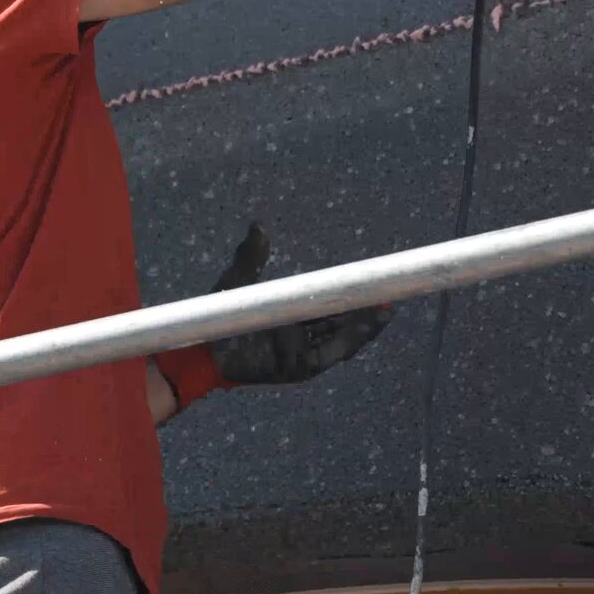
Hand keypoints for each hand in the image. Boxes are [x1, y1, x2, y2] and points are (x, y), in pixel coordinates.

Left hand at [208, 224, 392, 385]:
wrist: (203, 348)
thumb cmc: (220, 316)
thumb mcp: (239, 280)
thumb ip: (250, 256)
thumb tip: (258, 225)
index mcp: (291, 316)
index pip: (328, 306)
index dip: (350, 296)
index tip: (371, 281)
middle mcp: (300, 336)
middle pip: (342, 324)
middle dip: (367, 312)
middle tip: (391, 294)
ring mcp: (301, 353)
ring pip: (342, 339)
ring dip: (366, 326)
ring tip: (386, 309)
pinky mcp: (299, 368)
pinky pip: (330, 354)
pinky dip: (350, 341)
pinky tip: (365, 327)